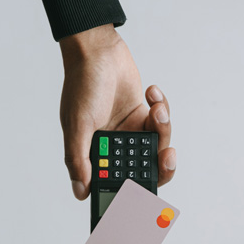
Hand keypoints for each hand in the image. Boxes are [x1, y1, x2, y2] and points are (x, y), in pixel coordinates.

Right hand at [59, 25, 176, 199]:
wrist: (98, 50)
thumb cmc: (82, 83)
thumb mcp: (77, 124)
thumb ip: (78, 159)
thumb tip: (80, 191)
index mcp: (94, 153)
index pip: (116, 183)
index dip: (133, 193)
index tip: (149, 194)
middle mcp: (113, 146)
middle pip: (145, 170)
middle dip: (161, 166)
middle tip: (167, 155)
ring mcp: (131, 132)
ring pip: (158, 146)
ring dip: (163, 128)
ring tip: (156, 109)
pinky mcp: (144, 116)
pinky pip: (162, 122)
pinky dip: (162, 108)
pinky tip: (150, 92)